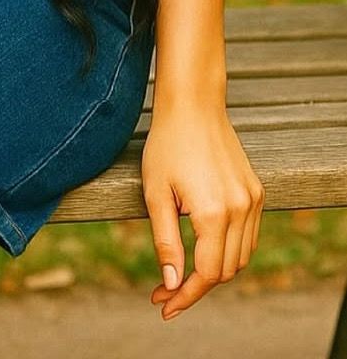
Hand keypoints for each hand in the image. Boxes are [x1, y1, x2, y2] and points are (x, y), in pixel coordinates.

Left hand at [142, 104, 264, 320]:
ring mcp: (252, 200)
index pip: (206, 274)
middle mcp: (240, 210)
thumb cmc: (167, 146)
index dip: (185, 295)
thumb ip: (165, 242)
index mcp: (213, 214)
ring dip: (215, 270)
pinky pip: (248, 235)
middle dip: (196, 286)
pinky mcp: (256, 191)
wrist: (192, 105)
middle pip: (226, 270)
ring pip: (241, 256)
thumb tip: (171, 283)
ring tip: (184, 272)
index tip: (162, 306)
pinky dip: (230, 249)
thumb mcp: (156, 194)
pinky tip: (206, 247)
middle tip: (166, 290)